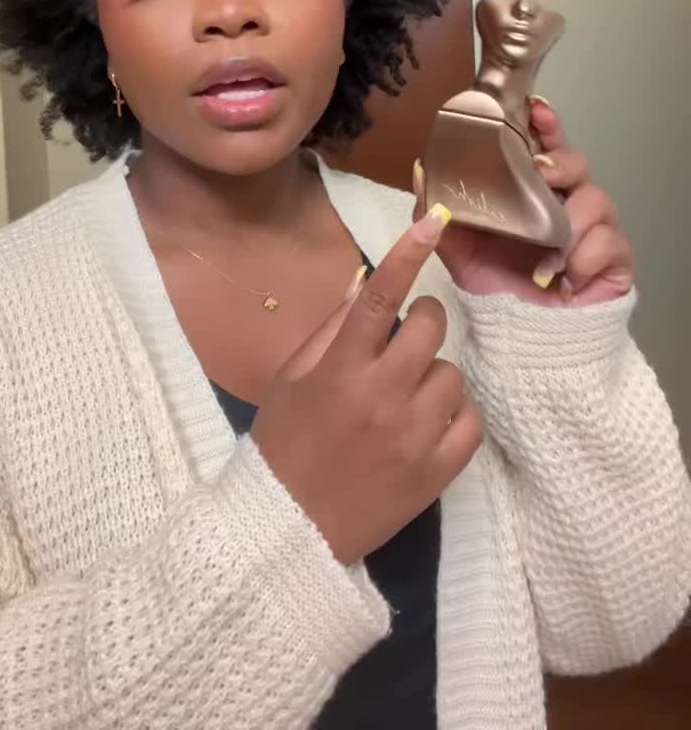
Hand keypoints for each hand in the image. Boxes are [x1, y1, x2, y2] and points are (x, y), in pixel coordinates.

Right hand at [251, 207, 482, 565]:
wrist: (288, 531)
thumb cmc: (283, 445)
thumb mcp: (291, 379)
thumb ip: (330, 329)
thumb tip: (365, 282)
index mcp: (339, 369)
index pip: (380, 297)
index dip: (407, 255)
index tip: (433, 222)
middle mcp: (381, 396)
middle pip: (430, 328)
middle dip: (424, 321)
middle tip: (407, 337)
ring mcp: (413, 436)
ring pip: (453, 374)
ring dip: (435, 375)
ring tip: (409, 395)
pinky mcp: (436, 473)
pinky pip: (470, 421)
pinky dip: (455, 415)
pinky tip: (430, 422)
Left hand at [412, 96, 634, 305]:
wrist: (520, 339)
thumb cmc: (494, 284)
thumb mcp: (455, 246)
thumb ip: (436, 209)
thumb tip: (419, 170)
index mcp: (531, 191)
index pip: (544, 145)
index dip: (546, 123)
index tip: (538, 110)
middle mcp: (566, 202)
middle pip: (577, 162)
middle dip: (561, 163)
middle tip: (542, 174)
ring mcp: (595, 229)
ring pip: (597, 200)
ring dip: (570, 224)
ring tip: (548, 254)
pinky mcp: (615, 259)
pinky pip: (610, 243)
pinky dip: (583, 259)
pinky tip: (563, 279)